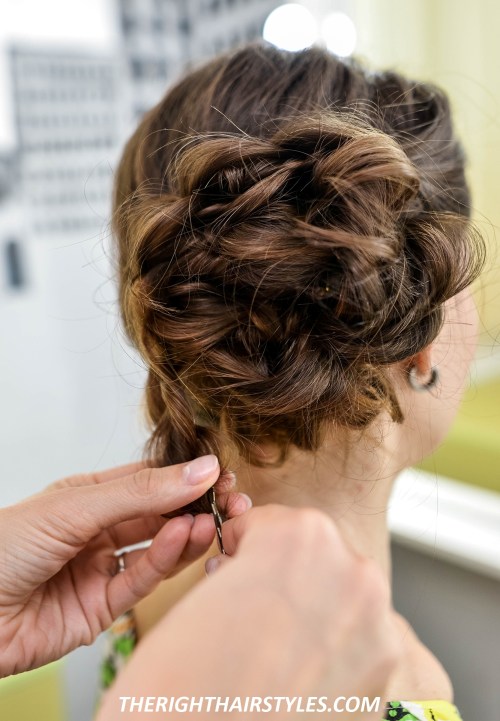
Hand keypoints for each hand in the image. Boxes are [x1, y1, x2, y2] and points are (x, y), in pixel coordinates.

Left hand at [0, 455, 249, 676]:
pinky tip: (182, 539)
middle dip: (195, 506)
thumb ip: (142, 492)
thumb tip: (201, 468)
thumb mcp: (77, 505)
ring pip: (156, 550)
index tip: (219, 472)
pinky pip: (140, 582)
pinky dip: (164, 562)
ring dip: (186, 534)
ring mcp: (100, 569)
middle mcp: (98, 531)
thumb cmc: (5, 545)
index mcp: (89, 497)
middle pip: (159, 516)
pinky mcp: (100, 609)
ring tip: (211, 519)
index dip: (185, 477)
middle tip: (230, 500)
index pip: (149, 481)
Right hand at [97, 505, 399, 720]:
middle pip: (314, 559)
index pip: (274, 525)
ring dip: (308, 617)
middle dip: (281, 581)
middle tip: (246, 615)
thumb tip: (257, 581)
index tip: (235, 567)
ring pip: (339, 602)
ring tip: (267, 654)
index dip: (245, 550)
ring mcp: (377, 628)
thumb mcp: (199, 600)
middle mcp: (351, 572)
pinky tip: (292, 683)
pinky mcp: (386, 681)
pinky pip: (354, 647)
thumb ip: (243, 571)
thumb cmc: (180, 692)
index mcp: (300, 536)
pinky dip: (328, 657)